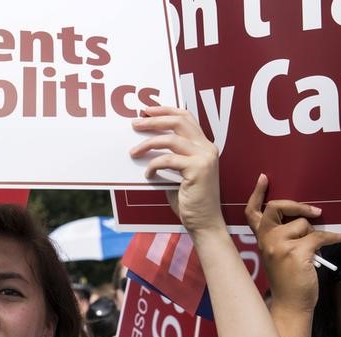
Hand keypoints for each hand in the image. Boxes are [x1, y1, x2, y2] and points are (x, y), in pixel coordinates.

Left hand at [129, 106, 222, 233]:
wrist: (204, 223)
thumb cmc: (190, 201)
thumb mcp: (178, 174)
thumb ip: (169, 158)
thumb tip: (144, 146)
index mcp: (204, 146)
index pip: (186, 117)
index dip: (166, 110)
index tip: (147, 110)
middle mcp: (207, 147)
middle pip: (179, 121)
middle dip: (154, 120)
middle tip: (135, 124)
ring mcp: (204, 157)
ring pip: (171, 139)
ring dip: (148, 143)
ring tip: (133, 152)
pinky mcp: (198, 169)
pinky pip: (168, 160)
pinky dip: (153, 165)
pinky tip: (147, 174)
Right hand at [245, 173, 340, 311]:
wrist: (290, 304)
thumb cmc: (287, 279)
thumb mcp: (278, 254)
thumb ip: (282, 235)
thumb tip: (307, 218)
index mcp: (261, 239)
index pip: (253, 212)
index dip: (257, 194)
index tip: (264, 179)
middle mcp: (266, 240)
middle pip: (277, 207)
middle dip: (297, 205)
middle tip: (314, 211)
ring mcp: (278, 245)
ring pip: (302, 223)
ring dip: (314, 234)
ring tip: (315, 249)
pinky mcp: (295, 252)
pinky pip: (319, 235)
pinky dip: (333, 237)